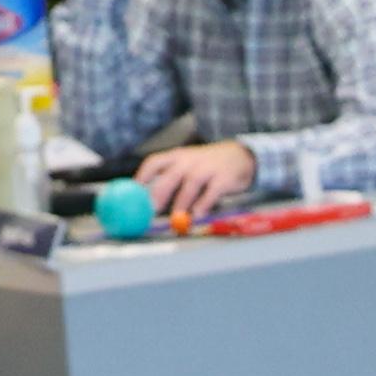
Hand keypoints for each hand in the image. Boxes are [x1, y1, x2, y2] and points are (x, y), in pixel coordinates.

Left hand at [135, 138, 256, 222]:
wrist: (241, 156)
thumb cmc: (208, 166)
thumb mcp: (187, 165)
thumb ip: (169, 180)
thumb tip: (147, 202)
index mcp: (177, 156)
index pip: (154, 163)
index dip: (142, 178)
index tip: (133, 194)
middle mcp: (190, 159)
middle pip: (171, 175)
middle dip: (159, 193)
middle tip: (152, 209)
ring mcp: (208, 167)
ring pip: (191, 183)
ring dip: (182, 202)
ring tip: (176, 219)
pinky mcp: (224, 177)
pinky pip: (213, 191)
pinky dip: (205, 203)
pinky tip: (199, 214)